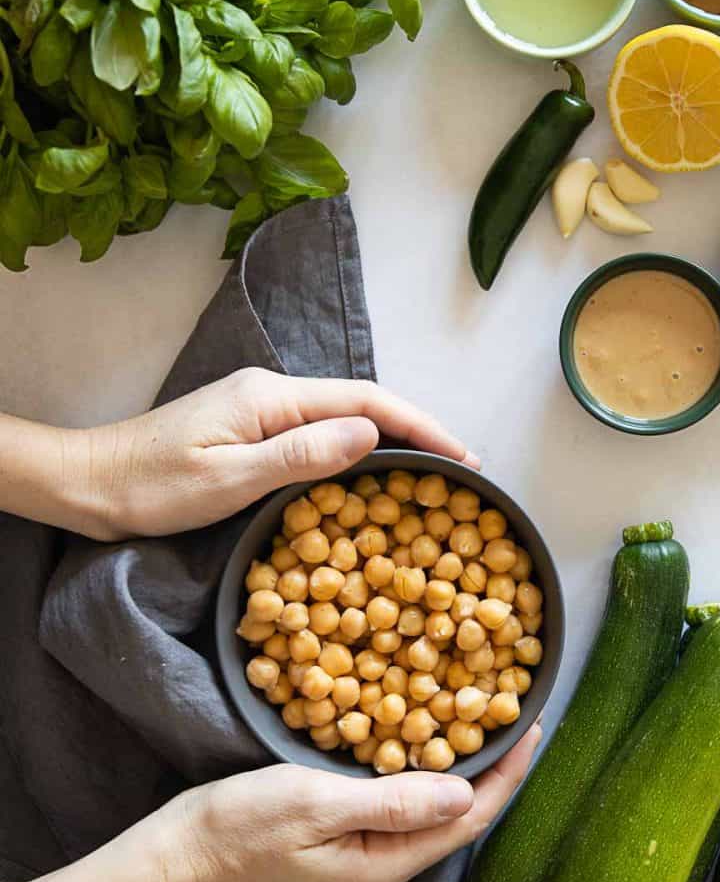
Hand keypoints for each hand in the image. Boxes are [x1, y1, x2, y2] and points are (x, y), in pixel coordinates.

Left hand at [75, 369, 479, 539]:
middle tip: (467, 473)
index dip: (423, 427)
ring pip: (346, 420)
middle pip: (365, 405)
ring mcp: (262, 411)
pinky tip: (376, 478)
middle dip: (420, 433)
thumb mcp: (227, 479)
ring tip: (437, 476)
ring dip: (394, 442)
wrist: (89, 483)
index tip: (465, 457)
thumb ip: (301, 455)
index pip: (367, 401)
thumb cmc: (149, 487)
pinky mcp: (251, 432)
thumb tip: (373, 435)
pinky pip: (321, 436)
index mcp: (272, 397)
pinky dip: (359, 453)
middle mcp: (272, 394)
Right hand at [151, 725, 540, 881]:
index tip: (533, 724)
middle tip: (517, 713)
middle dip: (493, 768)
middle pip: (458, 818)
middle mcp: (386, 869)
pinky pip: (403, 805)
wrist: (180, 854)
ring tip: (485, 721)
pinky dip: (424, 771)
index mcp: (387, 866)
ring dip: (461, 767)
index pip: (468, 818)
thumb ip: (393, 801)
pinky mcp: (346, 842)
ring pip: (433, 811)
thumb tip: (463, 794)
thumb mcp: (317, 803)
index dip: (506, 772)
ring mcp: (366, 859)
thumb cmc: (241, 824)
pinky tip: (427, 739)